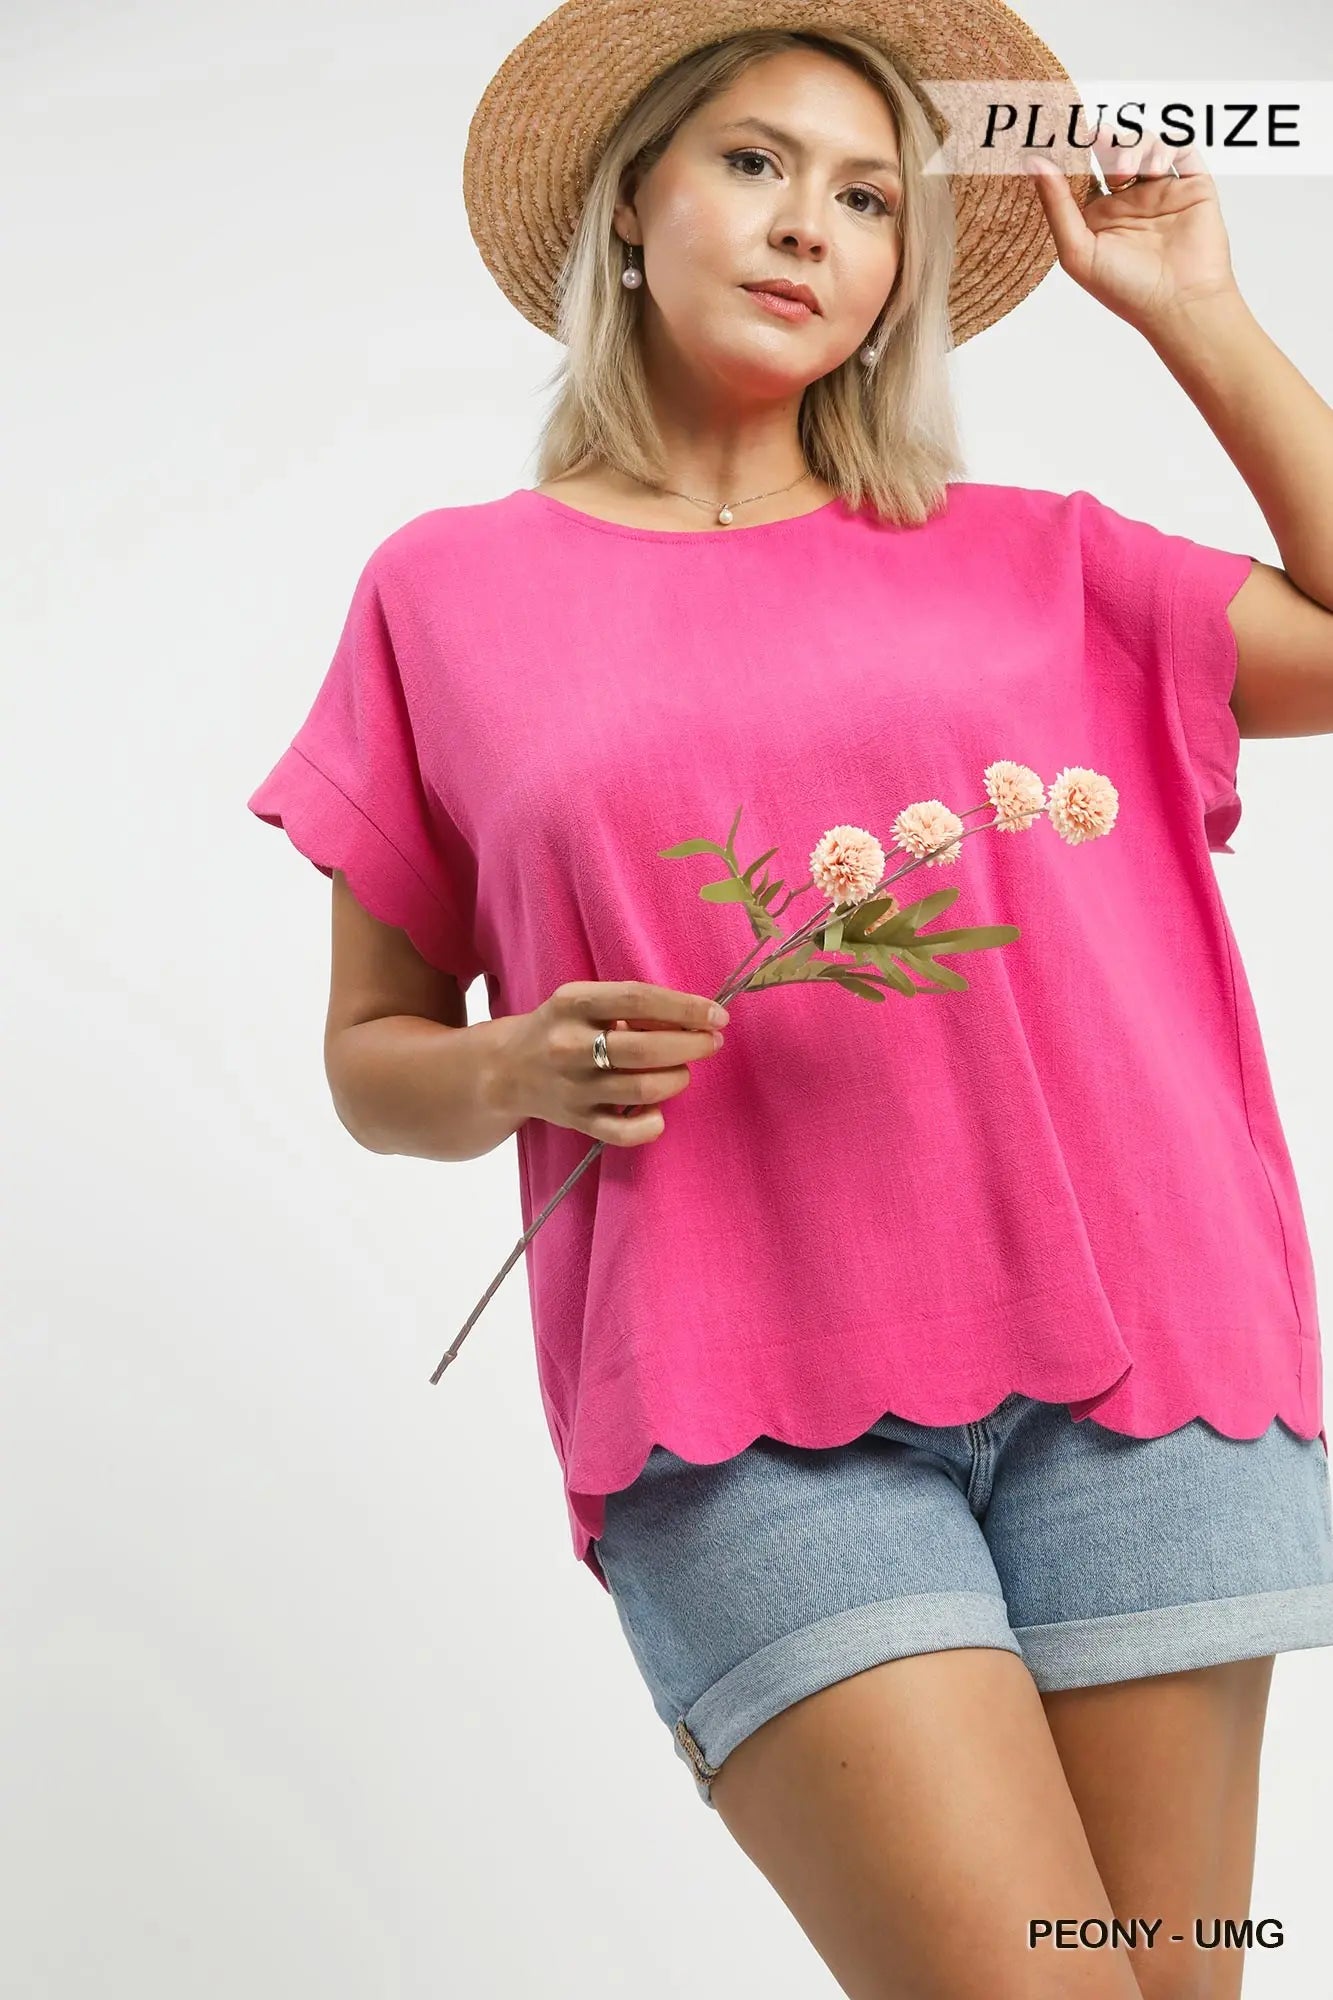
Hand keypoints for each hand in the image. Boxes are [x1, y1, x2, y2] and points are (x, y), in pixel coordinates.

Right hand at [497, 979, 726, 1146]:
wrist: (504, 1069)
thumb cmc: (561, 1027)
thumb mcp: (585, 1002)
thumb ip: (631, 1006)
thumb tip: (692, 1018)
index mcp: (572, 1003)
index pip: (638, 1000)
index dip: (685, 1008)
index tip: (717, 1016)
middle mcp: (568, 1045)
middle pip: (644, 1050)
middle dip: (690, 1046)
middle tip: (711, 1043)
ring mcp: (572, 1088)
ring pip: (641, 1091)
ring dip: (676, 1079)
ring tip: (682, 1071)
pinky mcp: (575, 1121)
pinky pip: (623, 1133)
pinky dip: (652, 1125)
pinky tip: (658, 1112)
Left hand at [1024, 131, 1241, 334]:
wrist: (1180, 303)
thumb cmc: (1127, 290)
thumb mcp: (1077, 250)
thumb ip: (1056, 205)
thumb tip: (1033, 162)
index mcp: (1098, 216)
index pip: (1081, 172)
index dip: (1071, 152)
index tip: (1059, 132)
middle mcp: (1128, 201)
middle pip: (1112, 151)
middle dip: (1103, 138)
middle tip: (1093, 135)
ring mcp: (1160, 191)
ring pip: (1144, 144)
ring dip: (1133, 145)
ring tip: (1126, 170)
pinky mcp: (1192, 186)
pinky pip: (1181, 149)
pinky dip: (1167, 146)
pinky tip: (1155, 166)